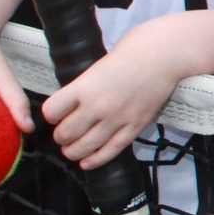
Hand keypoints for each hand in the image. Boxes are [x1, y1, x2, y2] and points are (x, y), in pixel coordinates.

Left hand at [39, 19, 186, 166]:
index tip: (55, 115)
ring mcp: (116, 119)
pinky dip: (96, 160)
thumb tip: (74, 102)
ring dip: (74, 151)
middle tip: (63, 135)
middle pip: (65, 133)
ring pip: (85, 147)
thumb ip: (84, 86)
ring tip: (72, 150)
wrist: (162, 56)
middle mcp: (97, 107)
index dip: (51, 115)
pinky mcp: (134, 127)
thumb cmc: (131, 52)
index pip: (51, 112)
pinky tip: (87, 163)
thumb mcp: (97, 66)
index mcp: (84, 87)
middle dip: (61, 137)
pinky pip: (110, 150)